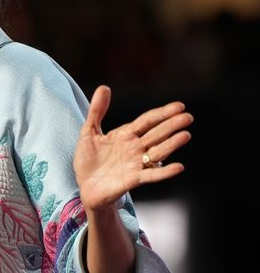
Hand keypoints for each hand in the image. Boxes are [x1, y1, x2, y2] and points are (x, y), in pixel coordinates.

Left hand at [73, 86, 192, 210]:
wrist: (85, 187)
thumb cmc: (89, 160)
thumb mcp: (89, 132)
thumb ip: (97, 111)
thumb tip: (104, 87)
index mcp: (126, 135)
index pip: (147, 121)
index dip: (162, 113)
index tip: (179, 106)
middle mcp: (135, 148)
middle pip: (156, 134)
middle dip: (171, 125)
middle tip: (187, 117)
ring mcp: (136, 164)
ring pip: (158, 152)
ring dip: (171, 144)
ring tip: (185, 135)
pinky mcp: (133, 180)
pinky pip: (151, 175)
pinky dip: (164, 172)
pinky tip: (178, 167)